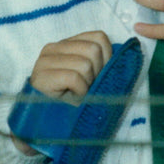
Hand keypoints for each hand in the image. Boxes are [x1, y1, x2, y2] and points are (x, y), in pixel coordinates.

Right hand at [11, 31, 112, 155]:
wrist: (44, 125)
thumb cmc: (70, 100)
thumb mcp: (87, 77)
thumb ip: (98, 62)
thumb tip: (122, 58)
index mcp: (66, 43)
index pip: (99, 37)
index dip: (107, 58)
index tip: (99, 76)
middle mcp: (53, 47)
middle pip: (94, 50)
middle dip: (97, 73)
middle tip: (87, 88)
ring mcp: (45, 60)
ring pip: (85, 64)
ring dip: (87, 84)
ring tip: (77, 93)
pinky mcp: (42, 76)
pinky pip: (74, 78)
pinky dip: (79, 91)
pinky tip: (71, 98)